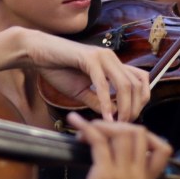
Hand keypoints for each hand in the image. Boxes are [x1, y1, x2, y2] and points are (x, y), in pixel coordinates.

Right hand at [25, 31, 149, 121]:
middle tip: (125, 124)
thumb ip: (98, 102)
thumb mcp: (81, 91)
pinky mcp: (89, 58)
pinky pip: (102, 83)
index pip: (140, 81)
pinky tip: (104, 116)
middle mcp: (112, 58)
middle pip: (136, 84)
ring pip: (124, 84)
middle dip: (134, 107)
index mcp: (113, 64)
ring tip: (117, 122)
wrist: (38, 54)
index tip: (130, 119)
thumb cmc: (58, 70)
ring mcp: (102, 56)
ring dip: (124, 107)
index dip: (140, 101)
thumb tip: (114, 115)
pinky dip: (105, 102)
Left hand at [49, 113, 171, 178]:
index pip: (163, 150)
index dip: (146, 134)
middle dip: (117, 125)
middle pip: (140, 134)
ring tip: (84, 131)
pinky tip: (74, 123)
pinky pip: (99, 141)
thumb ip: (123, 175)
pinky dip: (86, 128)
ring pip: (122, 134)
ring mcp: (124, 178)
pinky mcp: (104, 177)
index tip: (122, 134)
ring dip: (100, 126)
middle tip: (97, 131)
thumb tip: (114, 145)